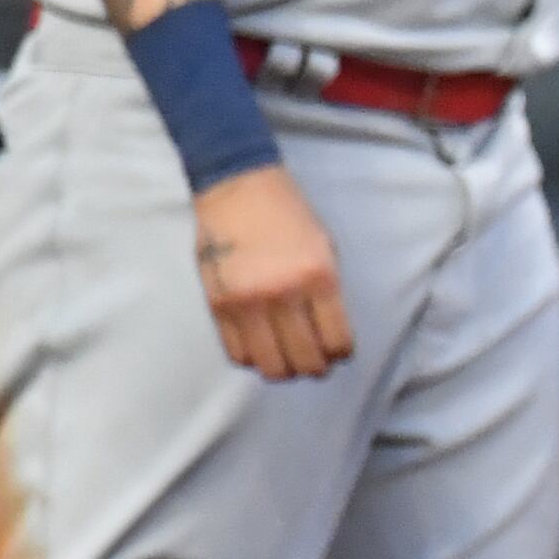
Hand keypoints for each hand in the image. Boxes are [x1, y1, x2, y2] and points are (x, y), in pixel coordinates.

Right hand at [193, 164, 351, 381]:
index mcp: (319, 278)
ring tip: (288, 360)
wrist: (238, 189)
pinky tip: (261, 349)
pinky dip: (253, 359)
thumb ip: (327, 292)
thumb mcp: (325, 248)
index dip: (341, 354)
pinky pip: (237, 353)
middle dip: (315, 368)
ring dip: (284, 370)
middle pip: (305, 360)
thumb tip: (330, 336)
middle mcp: (283, 295)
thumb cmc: (289, 215)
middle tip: (316, 364)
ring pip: (270, 365)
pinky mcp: (218, 307)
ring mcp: (247, 303)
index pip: (336, 341)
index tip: (339, 353)